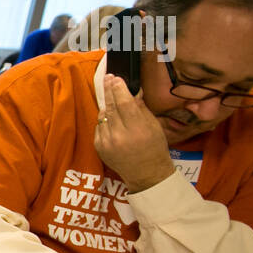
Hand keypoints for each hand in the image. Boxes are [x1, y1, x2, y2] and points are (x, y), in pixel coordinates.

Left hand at [94, 74, 173, 192]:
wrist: (146, 174)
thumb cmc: (154, 148)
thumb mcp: (154, 126)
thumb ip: (140, 108)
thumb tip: (132, 90)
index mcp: (136, 130)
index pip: (123, 103)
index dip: (118, 88)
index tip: (116, 78)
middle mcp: (119, 136)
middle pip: (111, 106)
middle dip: (109, 90)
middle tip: (108, 78)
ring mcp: (107, 142)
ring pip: (103, 115)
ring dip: (107, 105)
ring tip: (112, 97)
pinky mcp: (99, 147)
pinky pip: (99, 126)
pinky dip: (104, 120)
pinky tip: (112, 118)